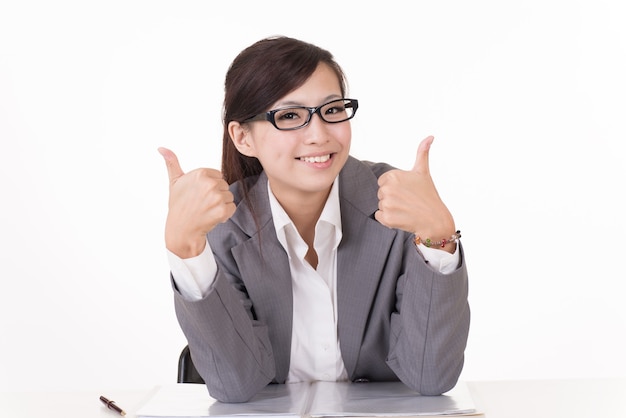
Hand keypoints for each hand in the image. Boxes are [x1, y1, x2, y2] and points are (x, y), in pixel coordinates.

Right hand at [159, 147, 235, 258]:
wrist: (181, 229)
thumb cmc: (178, 205)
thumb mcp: (174, 182)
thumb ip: (172, 163)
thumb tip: (161, 148)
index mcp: (200, 173)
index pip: (218, 175)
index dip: (211, 186)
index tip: (200, 194)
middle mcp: (209, 183)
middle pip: (224, 186)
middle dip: (216, 195)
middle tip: (203, 204)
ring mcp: (216, 197)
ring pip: (229, 197)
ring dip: (221, 205)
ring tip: (207, 210)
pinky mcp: (222, 210)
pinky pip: (232, 208)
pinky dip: (225, 214)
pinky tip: (213, 217)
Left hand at [374, 136, 455, 251]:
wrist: (434, 219)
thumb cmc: (428, 195)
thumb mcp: (423, 171)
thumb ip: (422, 152)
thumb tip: (430, 137)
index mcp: (393, 176)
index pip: (383, 182)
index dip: (394, 187)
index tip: (406, 191)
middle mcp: (388, 189)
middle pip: (381, 193)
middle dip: (392, 198)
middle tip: (407, 200)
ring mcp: (387, 204)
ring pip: (381, 205)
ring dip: (391, 209)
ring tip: (406, 209)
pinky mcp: (386, 218)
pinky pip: (379, 216)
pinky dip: (388, 219)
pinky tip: (401, 217)